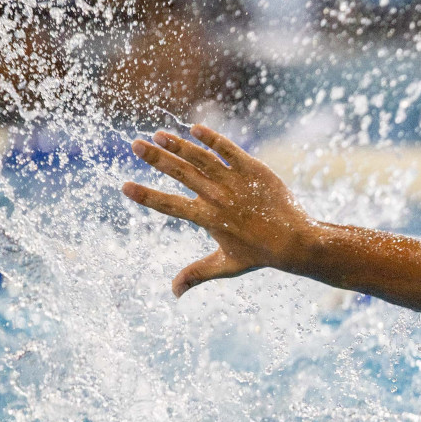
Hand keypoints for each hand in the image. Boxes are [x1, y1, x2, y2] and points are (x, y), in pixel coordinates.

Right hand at [123, 125, 315, 296]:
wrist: (296, 240)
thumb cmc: (260, 253)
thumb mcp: (226, 265)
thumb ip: (197, 274)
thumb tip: (173, 293)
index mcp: (207, 218)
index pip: (169, 205)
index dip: (146, 196)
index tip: (124, 186)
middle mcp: (218, 197)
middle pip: (180, 173)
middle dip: (155, 158)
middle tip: (134, 144)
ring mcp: (235, 181)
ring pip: (201, 157)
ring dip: (178, 144)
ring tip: (159, 134)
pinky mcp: (253, 170)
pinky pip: (229, 150)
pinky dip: (211, 138)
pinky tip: (195, 128)